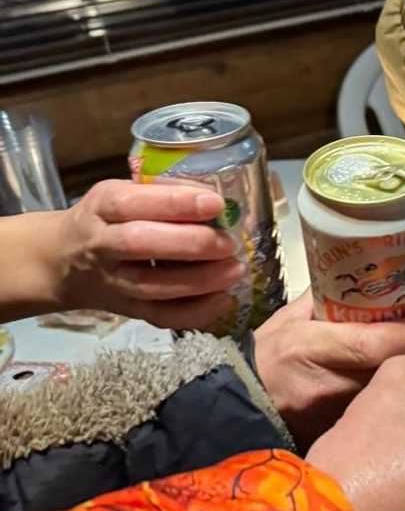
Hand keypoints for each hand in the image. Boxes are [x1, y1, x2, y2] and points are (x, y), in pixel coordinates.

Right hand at [54, 180, 242, 327]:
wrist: (63, 262)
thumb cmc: (107, 221)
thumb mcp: (121, 195)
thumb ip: (161, 193)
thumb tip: (211, 197)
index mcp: (102, 207)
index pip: (132, 203)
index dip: (175, 204)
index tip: (215, 203)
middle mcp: (102, 245)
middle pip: (141, 244)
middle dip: (191, 243)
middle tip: (228, 243)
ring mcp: (114, 282)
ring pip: (154, 286)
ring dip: (200, 280)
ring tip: (235, 270)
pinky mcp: (129, 310)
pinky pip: (162, 317)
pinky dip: (196, 312)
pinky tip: (224, 300)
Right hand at [254, 290, 404, 450]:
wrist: (238, 405)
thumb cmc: (265, 357)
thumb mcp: (289, 320)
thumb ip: (324, 301)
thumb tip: (360, 285)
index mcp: (312, 347)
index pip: (374, 344)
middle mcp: (331, 385)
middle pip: (394, 371)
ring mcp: (340, 416)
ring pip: (393, 396)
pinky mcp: (345, 435)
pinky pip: (382, 414)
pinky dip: (396, 402)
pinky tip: (400, 390)